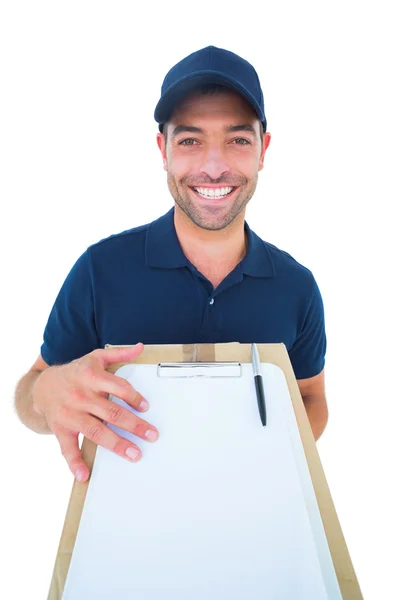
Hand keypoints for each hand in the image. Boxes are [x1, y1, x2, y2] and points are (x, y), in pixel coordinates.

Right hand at [32, 344, 157, 481]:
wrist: (42, 386)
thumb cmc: (76, 373)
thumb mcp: (95, 358)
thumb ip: (119, 353)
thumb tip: (140, 347)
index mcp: (90, 376)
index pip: (117, 387)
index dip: (132, 397)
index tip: (145, 407)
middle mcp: (80, 396)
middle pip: (111, 412)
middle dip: (134, 425)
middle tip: (151, 435)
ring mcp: (70, 414)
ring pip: (96, 432)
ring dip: (116, 444)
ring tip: (134, 454)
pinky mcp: (61, 429)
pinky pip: (67, 448)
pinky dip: (75, 463)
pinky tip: (85, 475)